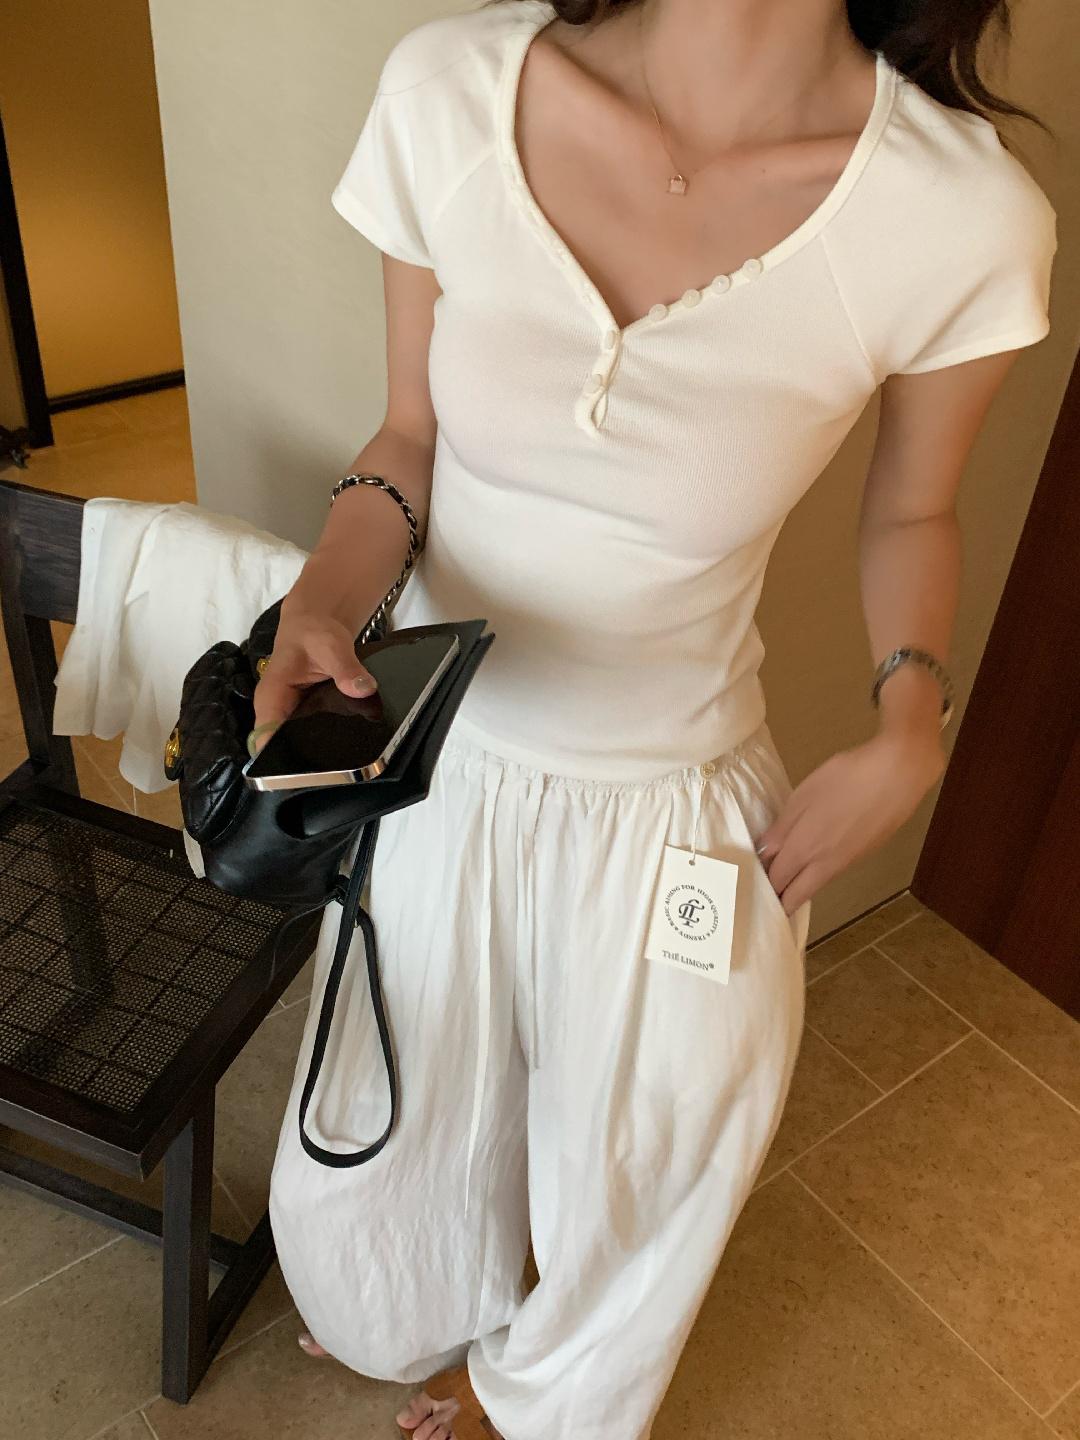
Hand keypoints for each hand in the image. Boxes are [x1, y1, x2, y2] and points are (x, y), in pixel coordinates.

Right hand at [250, 607, 377, 753]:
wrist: (316, 623)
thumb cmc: (313, 631)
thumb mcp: (332, 645)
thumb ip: (346, 668)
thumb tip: (363, 689)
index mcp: (271, 698)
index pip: (265, 740)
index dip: (280, 760)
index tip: (308, 768)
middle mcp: (276, 711)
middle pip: (282, 749)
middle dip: (306, 761)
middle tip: (338, 767)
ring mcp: (289, 716)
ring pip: (298, 745)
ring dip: (318, 753)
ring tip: (347, 760)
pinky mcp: (304, 717)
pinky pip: (311, 735)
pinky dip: (327, 740)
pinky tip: (348, 745)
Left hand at [754, 730, 946, 913]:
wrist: (899, 775)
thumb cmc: (846, 778)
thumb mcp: (804, 796)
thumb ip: (782, 828)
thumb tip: (763, 853)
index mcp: (804, 849)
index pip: (776, 880)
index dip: (762, 888)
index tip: (750, 891)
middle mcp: (825, 864)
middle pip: (797, 895)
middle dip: (780, 901)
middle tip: (764, 901)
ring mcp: (847, 862)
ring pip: (815, 885)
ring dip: (798, 889)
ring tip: (784, 885)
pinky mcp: (864, 854)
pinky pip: (832, 872)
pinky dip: (817, 876)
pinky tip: (813, 864)